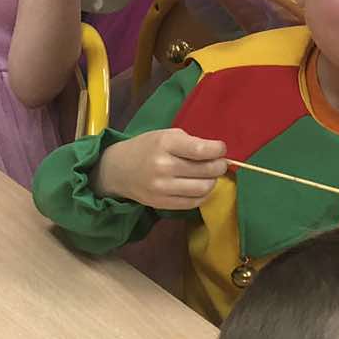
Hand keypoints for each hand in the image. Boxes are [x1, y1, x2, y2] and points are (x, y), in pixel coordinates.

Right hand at [91, 128, 227, 209]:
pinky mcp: (161, 203)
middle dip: (220, 166)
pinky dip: (202, 194)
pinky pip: (193, 202)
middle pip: (207, 170)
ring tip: (208, 175)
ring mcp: (162, 187)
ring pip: (203, 188)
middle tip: (219, 163)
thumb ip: (191, 142)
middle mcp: (163, 166)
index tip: (220, 149)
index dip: (219, 150)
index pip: (202, 150)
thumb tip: (218, 154)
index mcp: (165, 143)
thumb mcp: (165, 135)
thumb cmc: (146, 148)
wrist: (117, 170)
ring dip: (212, 181)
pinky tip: (198, 186)